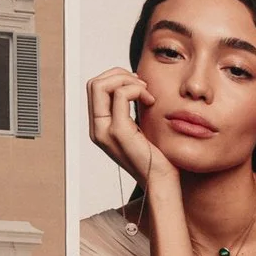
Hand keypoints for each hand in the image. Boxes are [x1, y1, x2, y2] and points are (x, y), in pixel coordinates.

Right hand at [86, 68, 168, 191]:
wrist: (161, 181)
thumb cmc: (156, 156)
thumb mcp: (138, 128)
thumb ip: (129, 110)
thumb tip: (134, 84)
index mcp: (99, 127)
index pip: (95, 88)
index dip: (116, 78)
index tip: (139, 85)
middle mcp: (97, 129)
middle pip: (94, 83)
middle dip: (119, 74)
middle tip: (142, 84)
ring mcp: (104, 131)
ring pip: (102, 85)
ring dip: (128, 80)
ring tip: (146, 93)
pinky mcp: (118, 132)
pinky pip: (121, 95)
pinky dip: (136, 90)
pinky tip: (150, 100)